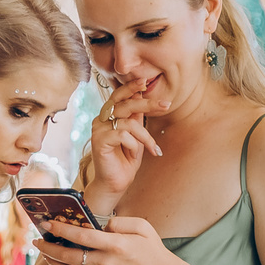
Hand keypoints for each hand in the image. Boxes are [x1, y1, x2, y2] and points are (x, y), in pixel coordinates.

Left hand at [33, 214, 184, 264]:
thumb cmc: (153, 249)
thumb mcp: (142, 227)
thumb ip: (118, 222)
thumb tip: (98, 224)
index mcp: (115, 245)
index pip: (80, 236)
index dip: (61, 230)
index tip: (47, 224)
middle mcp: (106, 263)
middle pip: (68, 256)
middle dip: (48, 248)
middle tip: (37, 241)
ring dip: (54, 262)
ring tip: (45, 253)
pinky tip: (65, 264)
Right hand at [81, 73, 164, 200]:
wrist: (115, 184)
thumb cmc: (126, 160)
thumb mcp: (136, 136)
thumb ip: (136, 118)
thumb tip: (141, 97)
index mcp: (109, 116)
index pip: (119, 95)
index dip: (131, 87)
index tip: (146, 81)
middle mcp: (101, 119)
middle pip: (125, 104)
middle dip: (147, 103)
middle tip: (166, 105)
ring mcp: (98, 129)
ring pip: (128, 122)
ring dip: (145, 136)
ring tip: (152, 149)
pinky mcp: (98, 141)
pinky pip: (122, 135)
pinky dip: (134, 144)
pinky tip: (134, 154)